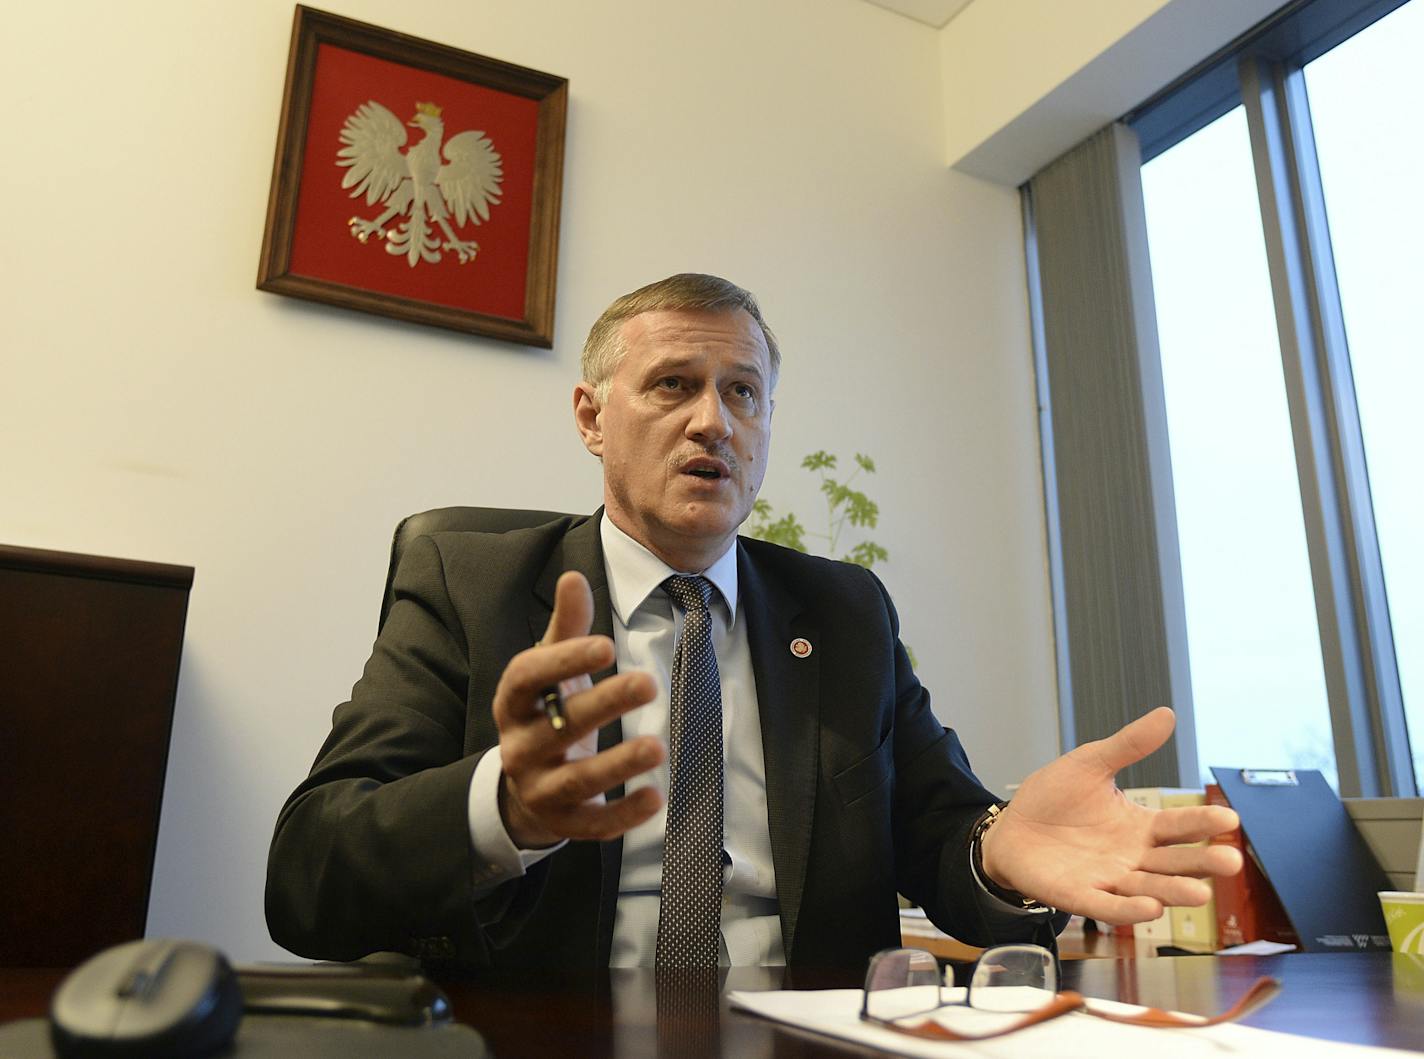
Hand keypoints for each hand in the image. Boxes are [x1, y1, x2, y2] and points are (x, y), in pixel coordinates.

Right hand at [493, 571, 663, 847]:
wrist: (523, 788)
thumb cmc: (545, 713)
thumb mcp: (549, 670)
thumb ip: (566, 628)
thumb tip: (572, 577)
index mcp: (513, 702)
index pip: (528, 677)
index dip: (564, 661)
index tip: (606, 645)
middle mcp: (520, 746)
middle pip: (560, 725)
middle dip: (604, 704)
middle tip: (649, 683)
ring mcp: (540, 788)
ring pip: (577, 779)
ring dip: (618, 764)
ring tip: (659, 747)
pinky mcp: (564, 823)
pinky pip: (593, 823)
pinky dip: (623, 815)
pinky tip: (655, 797)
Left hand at [979, 707, 1243, 923]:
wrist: (1010, 827)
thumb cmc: (1054, 797)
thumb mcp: (1090, 764)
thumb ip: (1128, 745)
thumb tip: (1166, 714)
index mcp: (1140, 826)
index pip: (1179, 826)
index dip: (1203, 823)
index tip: (1229, 818)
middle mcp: (1132, 857)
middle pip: (1174, 863)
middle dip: (1202, 864)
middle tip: (1230, 861)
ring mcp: (1108, 879)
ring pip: (1149, 889)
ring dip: (1173, 892)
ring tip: (1199, 892)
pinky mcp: (1079, 895)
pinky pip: (1107, 906)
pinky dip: (1128, 909)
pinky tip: (1149, 907)